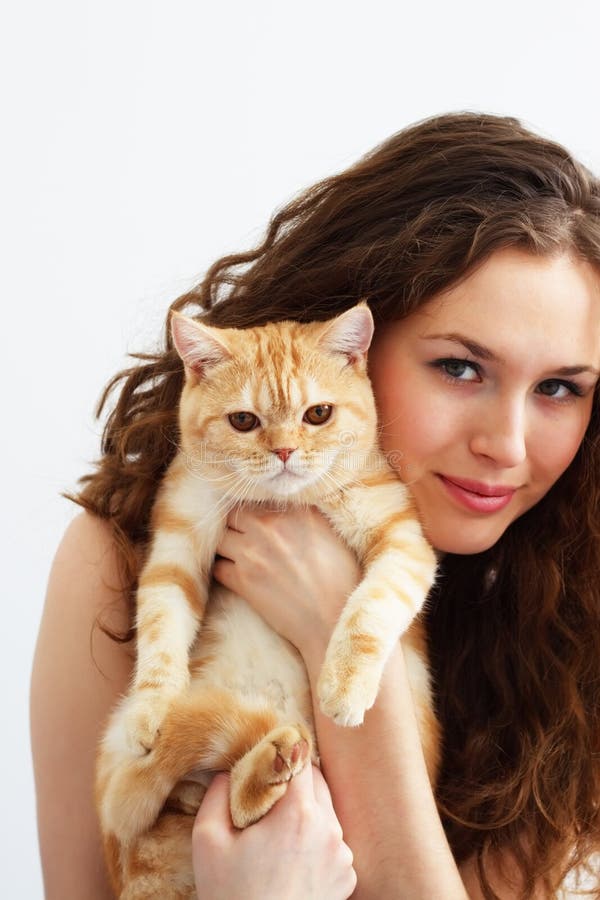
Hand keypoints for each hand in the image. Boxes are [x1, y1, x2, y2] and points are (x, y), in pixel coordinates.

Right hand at [192, 764, 356, 899]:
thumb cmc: (231, 897)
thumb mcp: (208, 842)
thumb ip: (218, 794)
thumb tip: (227, 771)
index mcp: (299, 815)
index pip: (300, 758)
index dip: (282, 752)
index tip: (265, 756)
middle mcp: (329, 830)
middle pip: (317, 782)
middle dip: (293, 781)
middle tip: (266, 797)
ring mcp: (343, 856)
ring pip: (326, 811)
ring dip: (305, 811)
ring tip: (276, 833)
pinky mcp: (347, 878)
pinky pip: (332, 842)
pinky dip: (315, 840)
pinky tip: (290, 858)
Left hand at [213, 506, 360, 660]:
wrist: (335, 619)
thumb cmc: (342, 579)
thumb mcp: (331, 533)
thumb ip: (306, 515)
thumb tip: (288, 507)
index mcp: (295, 510)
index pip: (258, 498)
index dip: (256, 511)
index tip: (257, 520)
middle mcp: (269, 525)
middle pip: (232, 515)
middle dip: (236, 527)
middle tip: (244, 539)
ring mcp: (252, 552)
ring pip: (220, 540)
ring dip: (227, 548)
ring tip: (238, 558)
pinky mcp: (242, 580)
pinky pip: (217, 567)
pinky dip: (224, 571)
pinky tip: (236, 577)